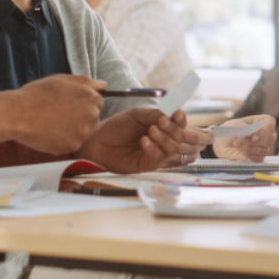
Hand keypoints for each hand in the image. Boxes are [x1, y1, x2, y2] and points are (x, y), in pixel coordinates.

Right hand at [0, 74, 104, 154]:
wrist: (18, 114)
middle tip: (59, 113)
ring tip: (53, 122)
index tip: (69, 103)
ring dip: (73, 129)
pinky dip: (63, 140)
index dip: (82, 102)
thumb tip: (104, 85)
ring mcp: (82, 133)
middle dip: (80, 116)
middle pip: (92, 118)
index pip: (97, 102)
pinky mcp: (71, 147)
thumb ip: (87, 81)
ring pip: (82, 132)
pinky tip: (49, 132)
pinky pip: (71, 143)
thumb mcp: (62, 79)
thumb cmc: (38, 94)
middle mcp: (91, 116)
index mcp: (91, 98)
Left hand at [76, 108, 213, 173]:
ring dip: (164, 138)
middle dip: (174, 129)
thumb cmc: (116, 127)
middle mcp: (162, 140)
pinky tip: (144, 141)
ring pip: (173, 148)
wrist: (97, 140)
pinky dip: (154, 148)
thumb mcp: (136, 115)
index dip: (182, 120)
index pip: (180, 125)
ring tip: (150, 131)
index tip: (178, 114)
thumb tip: (172, 116)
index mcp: (161, 127)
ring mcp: (156, 153)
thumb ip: (155, 114)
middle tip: (161, 122)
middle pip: (181, 138)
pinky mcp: (148, 165)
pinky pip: (159, 158)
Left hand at [211, 114, 274, 161]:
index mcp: (263, 121)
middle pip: (269, 140)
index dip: (262, 131)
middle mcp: (267, 134)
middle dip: (252, 142)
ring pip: (263, 151)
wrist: (222, 143)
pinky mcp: (260, 157)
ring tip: (237, 144)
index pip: (270, 124)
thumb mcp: (236, 125)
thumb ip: (246, 129)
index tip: (250, 135)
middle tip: (239, 139)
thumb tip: (254, 137)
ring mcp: (265, 146)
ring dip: (247, 149)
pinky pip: (259, 159)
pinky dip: (248, 156)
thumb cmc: (230, 130)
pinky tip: (240, 152)